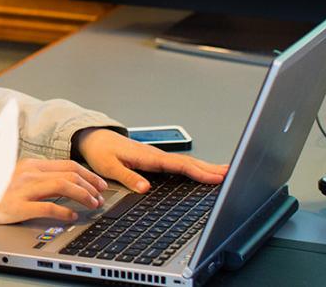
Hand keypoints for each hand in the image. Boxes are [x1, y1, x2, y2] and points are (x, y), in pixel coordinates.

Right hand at [0, 159, 109, 235]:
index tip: (99, 184)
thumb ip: (40, 177)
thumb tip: (68, 182)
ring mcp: (22, 188)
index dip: (87, 174)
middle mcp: (27, 173)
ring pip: (62, 186)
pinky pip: (47, 207)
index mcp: (30, 164)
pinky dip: (64, 211)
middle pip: (68, 174)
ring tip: (92, 205)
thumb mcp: (19, 177)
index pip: (67, 165)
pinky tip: (72, 217)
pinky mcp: (17, 206)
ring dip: (82, 195)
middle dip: (90, 185)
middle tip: (100, 197)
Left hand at [74, 128, 227, 193]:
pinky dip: (195, 168)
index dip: (198, 171)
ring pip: (186, 162)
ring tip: (226, 173)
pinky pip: (180, 164)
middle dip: (210, 168)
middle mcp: (155, 155)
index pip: (177, 165)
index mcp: (147, 156)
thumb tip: (145, 188)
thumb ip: (127, 177)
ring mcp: (157, 157)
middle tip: (232, 174)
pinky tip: (204, 173)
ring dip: (206, 167)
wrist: (94, 138)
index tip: (215, 176)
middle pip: (188, 162)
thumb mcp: (108, 167)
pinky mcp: (156, 160)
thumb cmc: (100, 151)